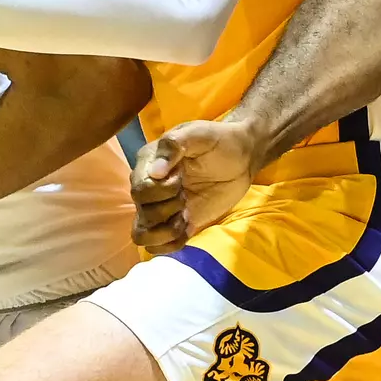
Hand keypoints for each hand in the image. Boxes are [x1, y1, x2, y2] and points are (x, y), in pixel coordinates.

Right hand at [129, 119, 258, 253]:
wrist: (241, 157)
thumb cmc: (219, 141)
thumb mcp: (199, 134)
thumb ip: (174, 145)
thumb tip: (155, 173)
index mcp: (147, 164)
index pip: (139, 189)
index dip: (161, 190)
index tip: (182, 177)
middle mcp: (148, 188)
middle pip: (142, 213)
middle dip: (168, 209)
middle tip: (186, 196)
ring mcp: (160, 209)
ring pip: (142, 234)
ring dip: (166, 231)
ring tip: (185, 218)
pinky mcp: (174, 225)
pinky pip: (158, 246)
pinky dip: (171, 243)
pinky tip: (187, 228)